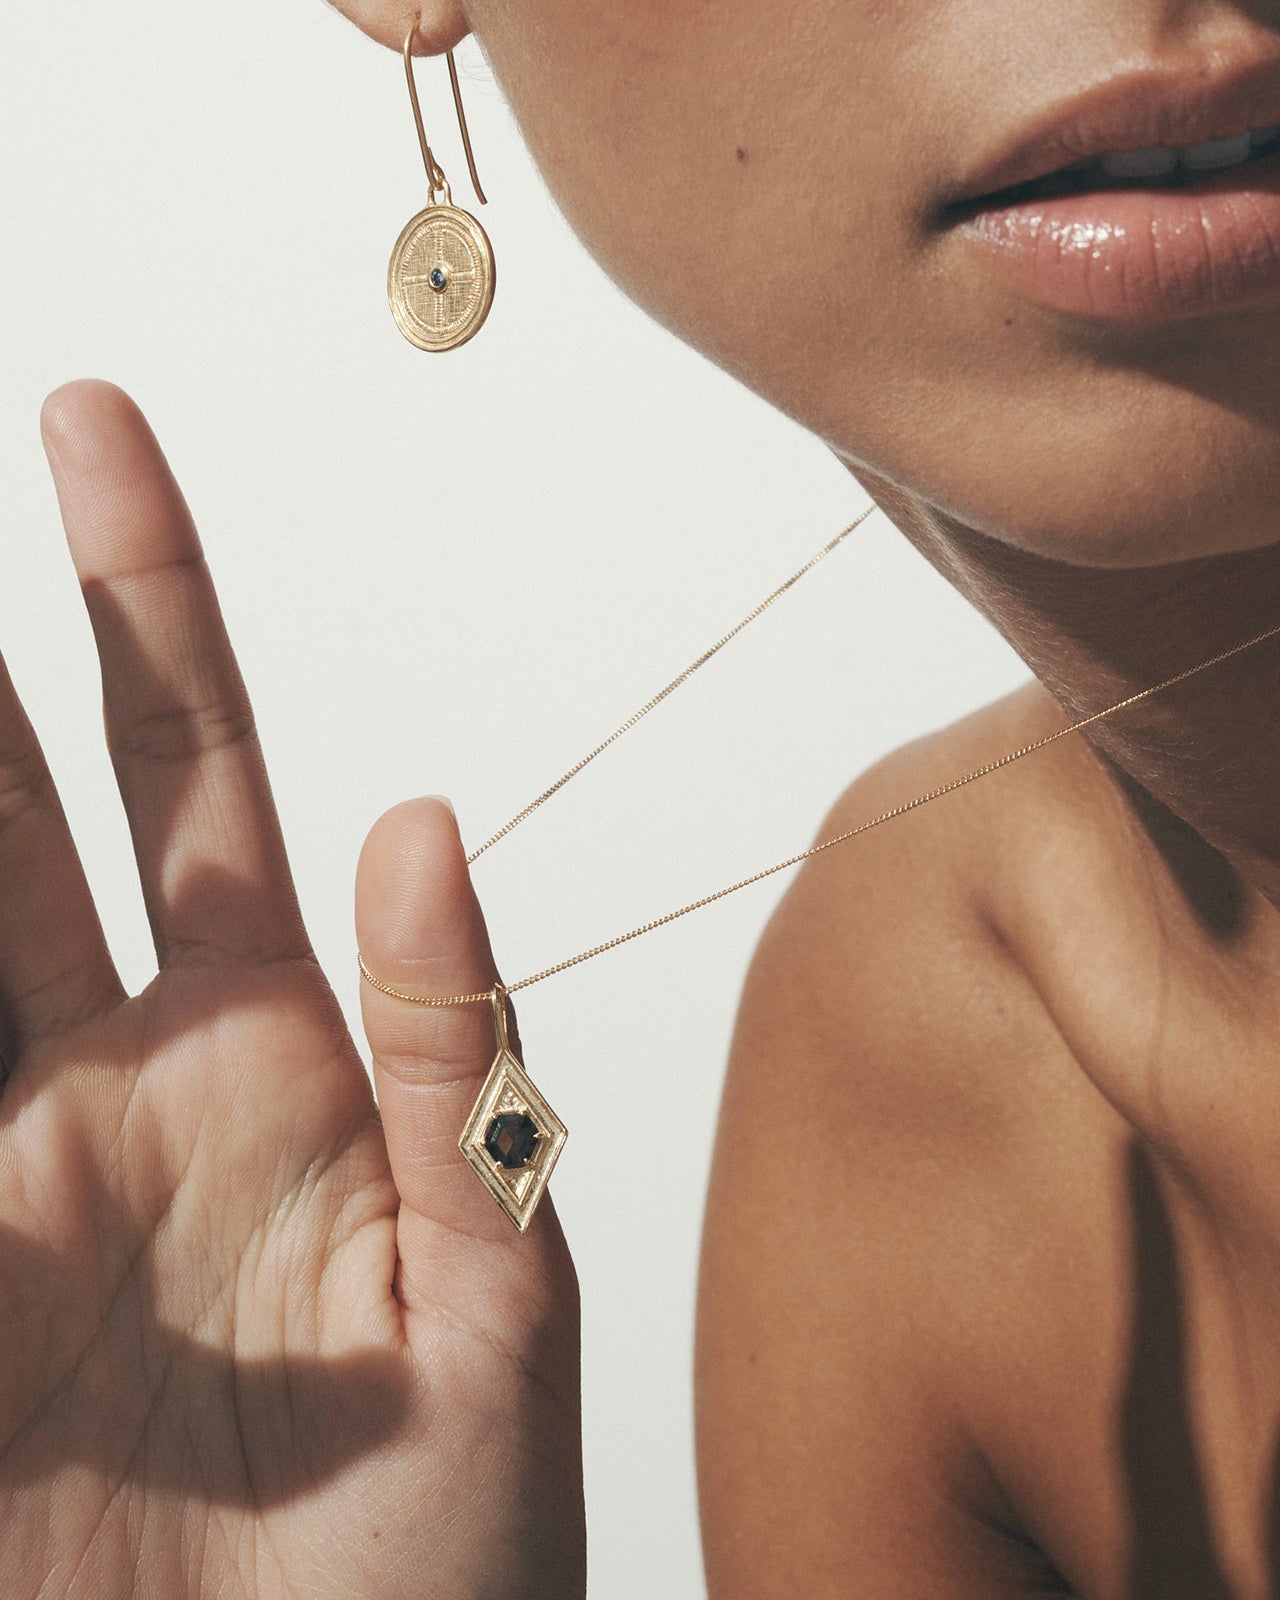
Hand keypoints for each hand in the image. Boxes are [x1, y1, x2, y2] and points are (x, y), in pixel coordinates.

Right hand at [0, 381, 583, 1598]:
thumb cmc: (444, 1556)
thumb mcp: (493, 1288)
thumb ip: (453, 1052)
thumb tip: (422, 813)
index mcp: (267, 1047)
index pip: (197, 770)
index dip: (143, 600)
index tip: (95, 428)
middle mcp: (109, 1083)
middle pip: (9, 811)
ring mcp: (1, 1177)